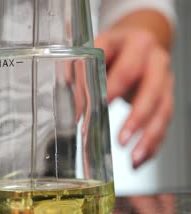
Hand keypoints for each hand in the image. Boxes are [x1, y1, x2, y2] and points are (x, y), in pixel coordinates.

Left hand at [95, 28, 173, 168]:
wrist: (143, 39)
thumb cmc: (116, 47)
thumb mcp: (99, 47)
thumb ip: (81, 64)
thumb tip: (60, 81)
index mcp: (136, 45)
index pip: (126, 69)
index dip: (113, 88)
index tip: (98, 107)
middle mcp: (155, 62)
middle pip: (151, 91)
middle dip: (136, 118)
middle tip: (121, 140)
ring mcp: (164, 81)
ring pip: (162, 110)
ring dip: (148, 137)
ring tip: (134, 158)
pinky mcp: (167, 98)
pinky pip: (164, 123)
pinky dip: (153, 144)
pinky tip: (139, 160)